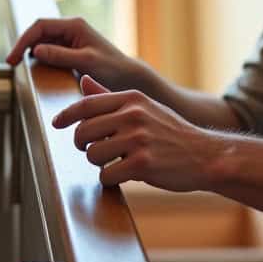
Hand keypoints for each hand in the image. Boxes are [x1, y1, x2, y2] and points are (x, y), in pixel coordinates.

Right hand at [7, 17, 154, 94]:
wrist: (128, 78)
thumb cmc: (113, 68)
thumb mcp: (86, 62)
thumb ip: (61, 55)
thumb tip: (36, 50)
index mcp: (74, 25)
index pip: (40, 26)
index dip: (23, 41)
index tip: (14, 58)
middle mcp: (70, 29)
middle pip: (37, 32)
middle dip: (23, 45)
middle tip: (12, 63)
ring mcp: (70, 39)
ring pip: (41, 41)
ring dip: (29, 51)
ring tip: (19, 65)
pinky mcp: (70, 51)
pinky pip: (48, 50)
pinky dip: (38, 57)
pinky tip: (34, 68)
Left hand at [53, 74, 219, 190]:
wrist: (206, 155)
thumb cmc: (172, 133)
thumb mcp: (145, 107)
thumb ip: (111, 97)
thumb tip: (83, 82)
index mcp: (132, 99)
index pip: (86, 104)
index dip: (66, 115)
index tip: (56, 123)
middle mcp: (133, 116)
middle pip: (84, 131)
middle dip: (82, 145)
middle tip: (92, 150)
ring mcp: (138, 140)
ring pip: (93, 155)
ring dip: (98, 164)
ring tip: (114, 163)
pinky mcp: (142, 164)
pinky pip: (106, 175)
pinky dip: (110, 179)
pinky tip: (122, 176)